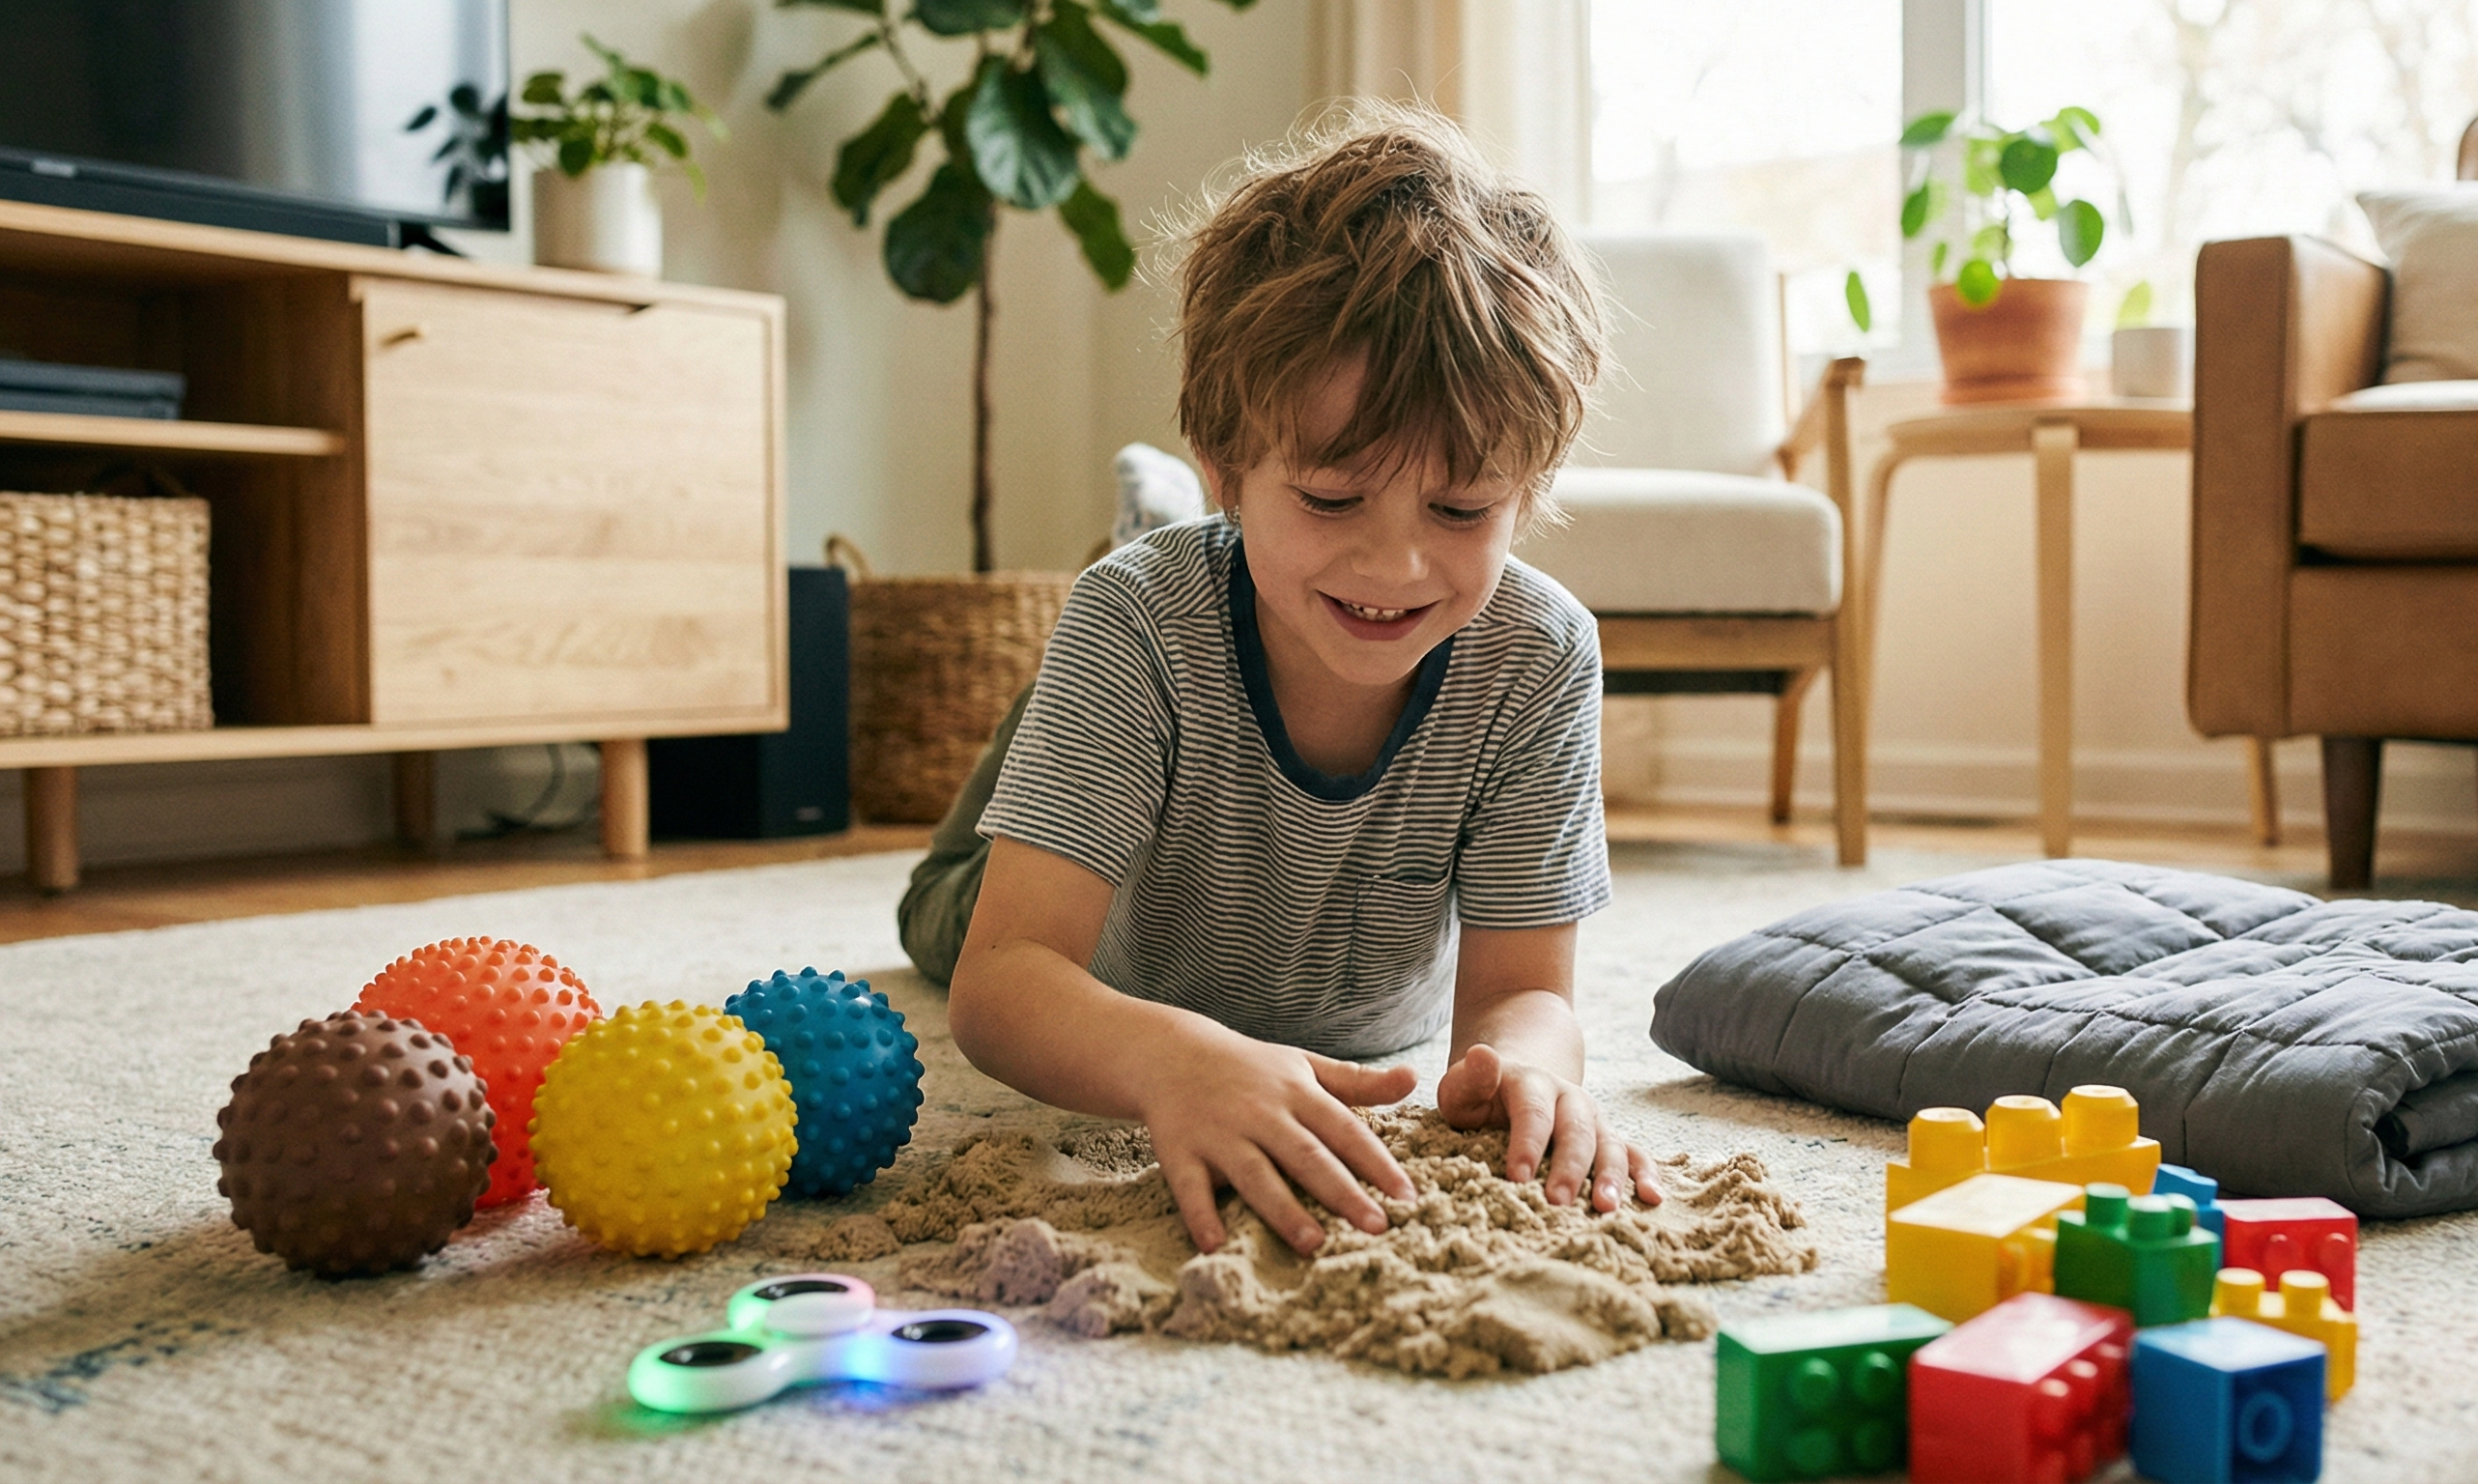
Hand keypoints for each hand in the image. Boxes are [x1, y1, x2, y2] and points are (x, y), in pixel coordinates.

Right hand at [1135, 1023, 1418, 1256]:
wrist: (1172, 1053)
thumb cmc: (1251, 1068)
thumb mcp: (1305, 1066)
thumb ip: (1358, 1082)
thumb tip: (1413, 1078)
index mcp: (1296, 1093)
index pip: (1344, 1130)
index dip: (1377, 1162)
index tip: (1406, 1196)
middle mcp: (1260, 1113)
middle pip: (1306, 1156)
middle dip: (1342, 1192)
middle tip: (1376, 1227)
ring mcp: (1218, 1133)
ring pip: (1254, 1174)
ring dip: (1282, 1210)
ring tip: (1313, 1244)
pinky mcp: (1179, 1151)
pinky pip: (1190, 1187)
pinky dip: (1201, 1216)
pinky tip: (1216, 1245)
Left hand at [1435, 1042, 1662, 1211]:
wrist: (1521, 1077)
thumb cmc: (1484, 1097)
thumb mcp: (1464, 1086)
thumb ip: (1470, 1078)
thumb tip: (1483, 1055)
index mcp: (1531, 1084)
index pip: (1532, 1113)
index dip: (1527, 1145)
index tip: (1517, 1178)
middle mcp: (1569, 1100)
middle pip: (1576, 1131)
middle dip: (1569, 1167)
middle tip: (1558, 1203)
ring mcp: (1593, 1119)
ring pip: (1610, 1144)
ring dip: (1611, 1176)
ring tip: (1606, 1208)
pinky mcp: (1608, 1139)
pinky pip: (1634, 1154)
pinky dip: (1646, 1174)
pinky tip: (1654, 1198)